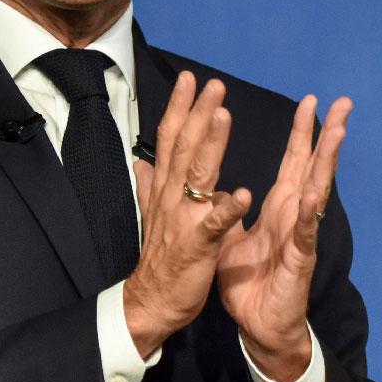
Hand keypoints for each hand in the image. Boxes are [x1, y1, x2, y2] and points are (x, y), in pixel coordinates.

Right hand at [122, 72, 252, 357]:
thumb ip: (148, 185)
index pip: (170, 139)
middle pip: (184, 147)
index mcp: (165, 189)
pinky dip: (227, 208)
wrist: (151, 301)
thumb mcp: (151, 215)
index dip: (179, 108)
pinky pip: (214, 223)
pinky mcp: (198, 243)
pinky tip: (243, 193)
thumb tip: (139, 161)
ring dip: (211, 144)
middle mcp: (171, 196)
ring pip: (198, 175)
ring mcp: (184, 218)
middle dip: (198, 114)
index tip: (190, 79)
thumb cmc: (159, 258)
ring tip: (224, 116)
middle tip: (214, 84)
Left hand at [216, 94, 351, 381]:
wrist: (257, 325)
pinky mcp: (299, 260)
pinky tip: (315, 194)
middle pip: (313, 167)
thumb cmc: (248, 283)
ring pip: (317, 191)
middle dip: (326, 134)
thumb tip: (218, 188)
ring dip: (326, 162)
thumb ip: (228, 211)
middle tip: (342, 102)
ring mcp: (300, 235)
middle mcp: (294, 215)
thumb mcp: (229, 238)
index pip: (293, 162)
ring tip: (337, 132)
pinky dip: (310, 214)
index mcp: (278, 208)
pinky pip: (304, 234)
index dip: (301, 133)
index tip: (309, 102)